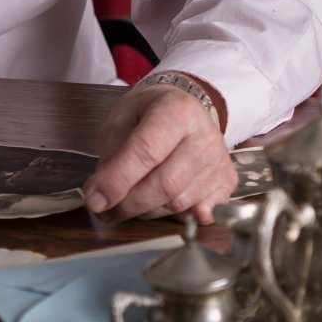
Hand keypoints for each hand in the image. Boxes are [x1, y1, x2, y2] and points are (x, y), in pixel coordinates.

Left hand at [82, 80, 235, 222]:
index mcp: (176, 111)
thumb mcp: (122, 117)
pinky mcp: (227, 182)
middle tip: (104, 210)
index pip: (146, 151)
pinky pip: (198, 213)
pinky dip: (173, 217)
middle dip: (129, 204)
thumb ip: (111, 153)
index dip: (117, 180)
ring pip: (180, 203)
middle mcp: (204, 136)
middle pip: (166, 184)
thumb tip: (101, 195)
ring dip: (146, 212)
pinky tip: (157, 206)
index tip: (94, 200)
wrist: (186, 105)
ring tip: (124, 205)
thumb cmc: (149, 111)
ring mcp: (219, 161)